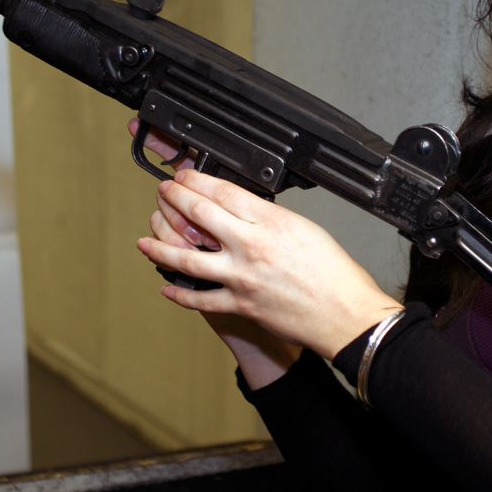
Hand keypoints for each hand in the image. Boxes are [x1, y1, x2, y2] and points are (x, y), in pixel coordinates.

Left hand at [137, 168, 403, 360]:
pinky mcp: (240, 305)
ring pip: (186, 259)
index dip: (196, 181)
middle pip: (198, 216)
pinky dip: (180, 293)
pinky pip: (200, 299)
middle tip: (163, 193)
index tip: (185, 176)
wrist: (346, 315)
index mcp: (270, 222)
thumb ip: (269, 217)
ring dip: (159, 247)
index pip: (222, 192)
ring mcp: (241, 278)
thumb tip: (242, 210)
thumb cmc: (334, 274)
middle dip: (174, 200)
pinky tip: (168, 286)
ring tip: (145, 241)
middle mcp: (250, 247)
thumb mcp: (304, 227)